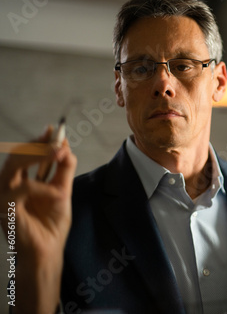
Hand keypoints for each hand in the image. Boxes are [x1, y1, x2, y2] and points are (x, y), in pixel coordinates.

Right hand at [0, 127, 76, 313]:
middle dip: (39, 145)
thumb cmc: (51, 224)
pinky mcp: (4, 207)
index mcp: (20, 180)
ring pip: (13, 164)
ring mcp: (3, 195)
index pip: (26, 154)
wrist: (47, 251)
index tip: (56, 130)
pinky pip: (22, 189)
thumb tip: (65, 145)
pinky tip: (58, 194)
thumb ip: (63, 169)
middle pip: (17, 155)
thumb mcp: (62, 191)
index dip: (40, 141)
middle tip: (58, 141)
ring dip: (38, 156)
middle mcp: (7, 185)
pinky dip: (43, 188)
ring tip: (59, 153)